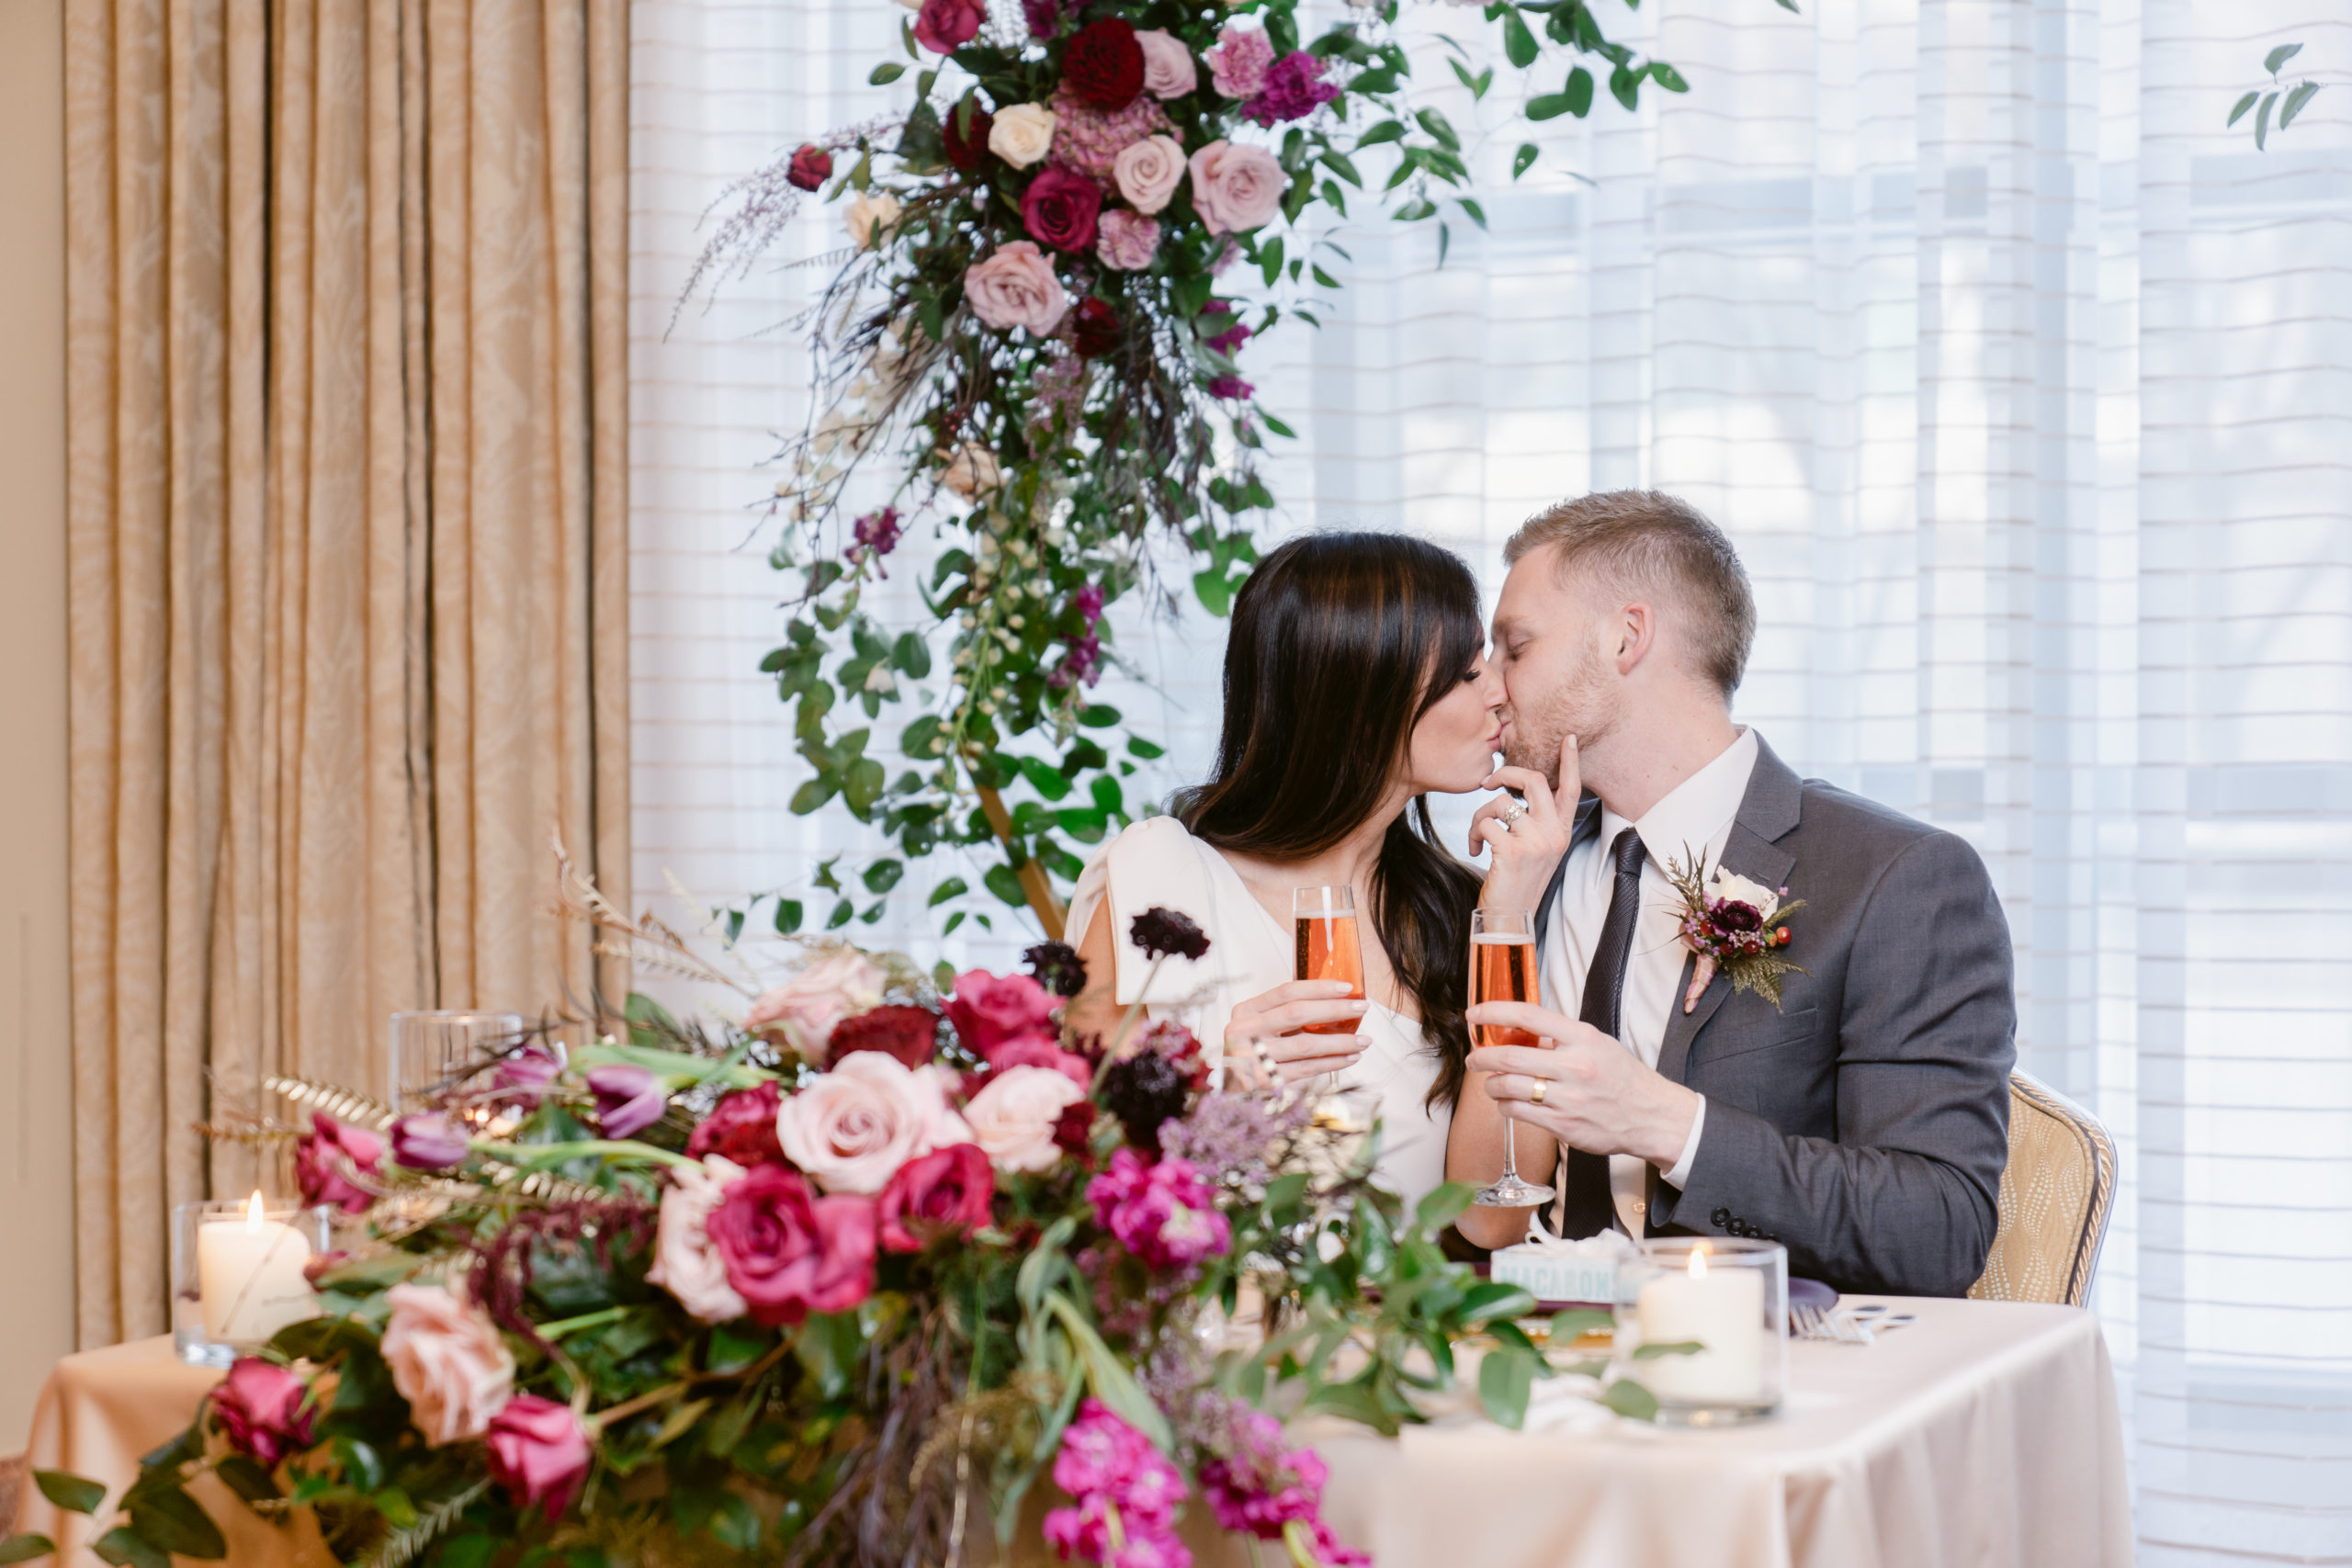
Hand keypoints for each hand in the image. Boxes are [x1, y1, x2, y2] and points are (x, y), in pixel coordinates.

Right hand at [1223, 980, 1369, 1088]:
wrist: (1230, 1093)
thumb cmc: (1252, 1054)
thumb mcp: (1259, 1028)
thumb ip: (1286, 1015)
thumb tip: (1335, 1003)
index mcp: (1244, 1012)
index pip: (1286, 992)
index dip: (1318, 988)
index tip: (1346, 987)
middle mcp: (1243, 1032)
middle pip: (1296, 1013)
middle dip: (1334, 1009)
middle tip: (1361, 1008)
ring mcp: (1251, 1058)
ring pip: (1305, 1045)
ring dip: (1339, 1041)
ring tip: (1363, 1040)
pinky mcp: (1262, 1082)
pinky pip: (1305, 1069)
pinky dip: (1330, 1063)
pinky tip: (1349, 1058)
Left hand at [1465, 1000, 1699, 1167]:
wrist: (1652, 1116)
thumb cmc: (1623, 1078)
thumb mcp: (1598, 1044)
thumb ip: (1562, 1037)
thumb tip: (1520, 1031)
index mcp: (1582, 1038)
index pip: (1528, 1016)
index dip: (1494, 1012)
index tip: (1474, 1014)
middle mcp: (1574, 1066)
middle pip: (1509, 1056)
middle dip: (1481, 1056)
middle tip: (1473, 1058)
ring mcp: (1568, 1097)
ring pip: (1508, 1087)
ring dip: (1491, 1085)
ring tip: (1492, 1084)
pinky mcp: (1563, 1125)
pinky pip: (1518, 1112)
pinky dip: (1506, 1106)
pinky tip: (1510, 1103)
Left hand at [1467, 731, 1580, 914]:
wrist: (1510, 917)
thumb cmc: (1517, 881)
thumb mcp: (1536, 850)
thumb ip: (1535, 823)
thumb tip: (1515, 793)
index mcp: (1561, 832)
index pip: (1571, 790)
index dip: (1570, 762)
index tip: (1567, 738)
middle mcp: (1554, 834)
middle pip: (1534, 780)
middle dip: (1506, 772)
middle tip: (1488, 782)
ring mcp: (1535, 842)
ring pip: (1501, 802)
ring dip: (1480, 815)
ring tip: (1479, 835)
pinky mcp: (1513, 851)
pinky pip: (1485, 823)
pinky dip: (1474, 834)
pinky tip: (1477, 849)